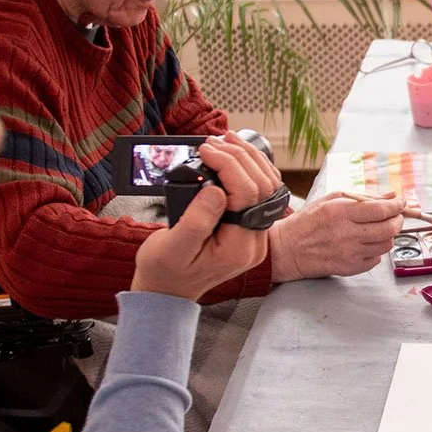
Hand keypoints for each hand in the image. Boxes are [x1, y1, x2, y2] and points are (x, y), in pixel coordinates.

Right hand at [129, 136, 274, 299]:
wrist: (166, 290)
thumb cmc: (165, 271)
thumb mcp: (173, 246)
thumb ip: (197, 220)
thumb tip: (216, 189)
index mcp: (239, 248)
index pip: (248, 195)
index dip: (229, 166)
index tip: (206, 150)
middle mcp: (254, 242)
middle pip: (262, 187)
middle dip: (240, 157)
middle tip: (215, 141)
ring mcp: (253, 235)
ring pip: (266, 187)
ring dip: (248, 160)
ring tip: (226, 141)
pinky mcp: (246, 228)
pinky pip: (257, 194)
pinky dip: (248, 171)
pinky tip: (233, 156)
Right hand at [267, 190, 404, 281]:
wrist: (288, 249)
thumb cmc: (308, 222)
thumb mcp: (331, 200)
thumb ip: (363, 197)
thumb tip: (391, 196)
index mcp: (341, 213)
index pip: (381, 210)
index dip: (396, 206)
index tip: (401, 203)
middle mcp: (347, 234)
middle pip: (388, 229)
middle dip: (398, 220)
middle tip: (395, 216)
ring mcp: (349, 254)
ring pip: (385, 245)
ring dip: (388, 235)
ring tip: (378, 229)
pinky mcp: (349, 268)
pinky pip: (376, 260)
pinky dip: (376, 251)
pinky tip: (366, 243)